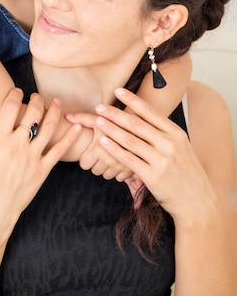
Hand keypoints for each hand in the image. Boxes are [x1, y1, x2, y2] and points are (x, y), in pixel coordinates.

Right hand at [0, 88, 81, 235]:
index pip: (9, 108)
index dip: (15, 95)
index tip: (17, 91)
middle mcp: (17, 145)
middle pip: (32, 114)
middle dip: (36, 100)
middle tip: (38, 96)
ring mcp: (32, 158)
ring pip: (48, 128)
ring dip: (54, 112)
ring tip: (56, 102)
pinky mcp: (42, 171)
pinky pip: (59, 151)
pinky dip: (70, 138)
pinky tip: (78, 127)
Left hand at [66, 111, 142, 203]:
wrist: (143, 125)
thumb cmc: (117, 120)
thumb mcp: (99, 118)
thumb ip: (81, 118)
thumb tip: (67, 117)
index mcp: (98, 148)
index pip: (84, 164)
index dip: (86, 157)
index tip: (91, 150)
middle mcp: (109, 160)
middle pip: (94, 171)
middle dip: (96, 162)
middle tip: (101, 152)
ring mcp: (121, 167)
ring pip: (106, 176)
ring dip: (107, 167)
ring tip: (111, 154)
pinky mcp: (132, 171)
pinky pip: (119, 178)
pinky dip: (119, 171)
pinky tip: (120, 159)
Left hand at [94, 87, 213, 220]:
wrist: (199, 204)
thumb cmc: (187, 175)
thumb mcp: (182, 149)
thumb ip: (166, 135)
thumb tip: (147, 120)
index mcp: (176, 134)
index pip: (151, 112)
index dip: (132, 100)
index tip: (118, 91)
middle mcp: (170, 144)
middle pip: (137, 124)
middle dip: (115, 113)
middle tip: (99, 106)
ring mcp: (161, 160)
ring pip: (130, 140)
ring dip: (111, 129)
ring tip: (97, 121)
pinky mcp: (153, 176)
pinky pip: (128, 159)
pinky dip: (113, 149)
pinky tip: (102, 143)